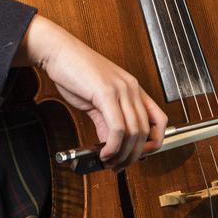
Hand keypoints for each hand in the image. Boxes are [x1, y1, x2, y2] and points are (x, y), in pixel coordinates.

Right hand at [14, 16, 167, 170]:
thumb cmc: (75, 70)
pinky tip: (104, 152)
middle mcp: (131, 88)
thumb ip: (107, 120)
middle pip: (146, 132)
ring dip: (123, 154)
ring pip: (134, 133)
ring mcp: (121, 89)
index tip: (140, 155)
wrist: (58, 51)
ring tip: (110, 161)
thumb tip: (111, 144)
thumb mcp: (97, 98)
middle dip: (134, 155)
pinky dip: (113, 147)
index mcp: (133, 88)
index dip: (154, 142)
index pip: (159, 120)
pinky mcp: (106, 93)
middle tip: (120, 165)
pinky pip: (118, 128)